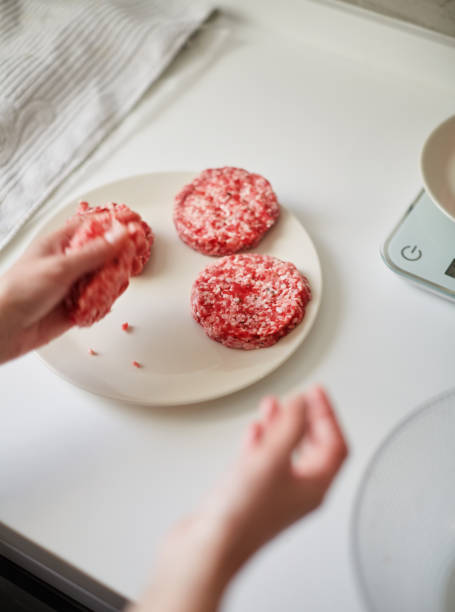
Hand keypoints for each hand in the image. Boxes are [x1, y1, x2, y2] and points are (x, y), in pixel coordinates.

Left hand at [0, 219, 127, 363]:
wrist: (5, 329)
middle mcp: (68, 263)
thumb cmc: (19, 291)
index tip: (134, 228)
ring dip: (111, 283)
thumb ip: (95, 252)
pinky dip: (104, 303)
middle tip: (129, 261)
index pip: (92, 227)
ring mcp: (73, 285)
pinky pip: (99, 302)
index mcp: (60, 244)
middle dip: (117, 258)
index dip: (113, 226)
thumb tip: (120, 234)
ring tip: (114, 285)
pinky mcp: (76, 308)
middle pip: (103, 254)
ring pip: (104, 279)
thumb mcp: (61, 266)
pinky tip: (102, 304)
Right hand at [135, 386, 347, 611]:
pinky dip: (262, 441)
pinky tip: (254, 432)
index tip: (316, 392)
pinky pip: (263, 461)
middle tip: (302, 398)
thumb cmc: (241, 516)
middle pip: (314, 448)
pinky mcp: (249, 494)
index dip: (327, 414)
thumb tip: (302, 402)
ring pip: (286, 452)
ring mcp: (273, 494)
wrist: (206, 548)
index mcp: (314, 487)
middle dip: (306, 418)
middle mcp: (297, 492)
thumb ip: (290, 426)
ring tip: (274, 406)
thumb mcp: (271, 459)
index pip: (334, 445)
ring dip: (282, 426)